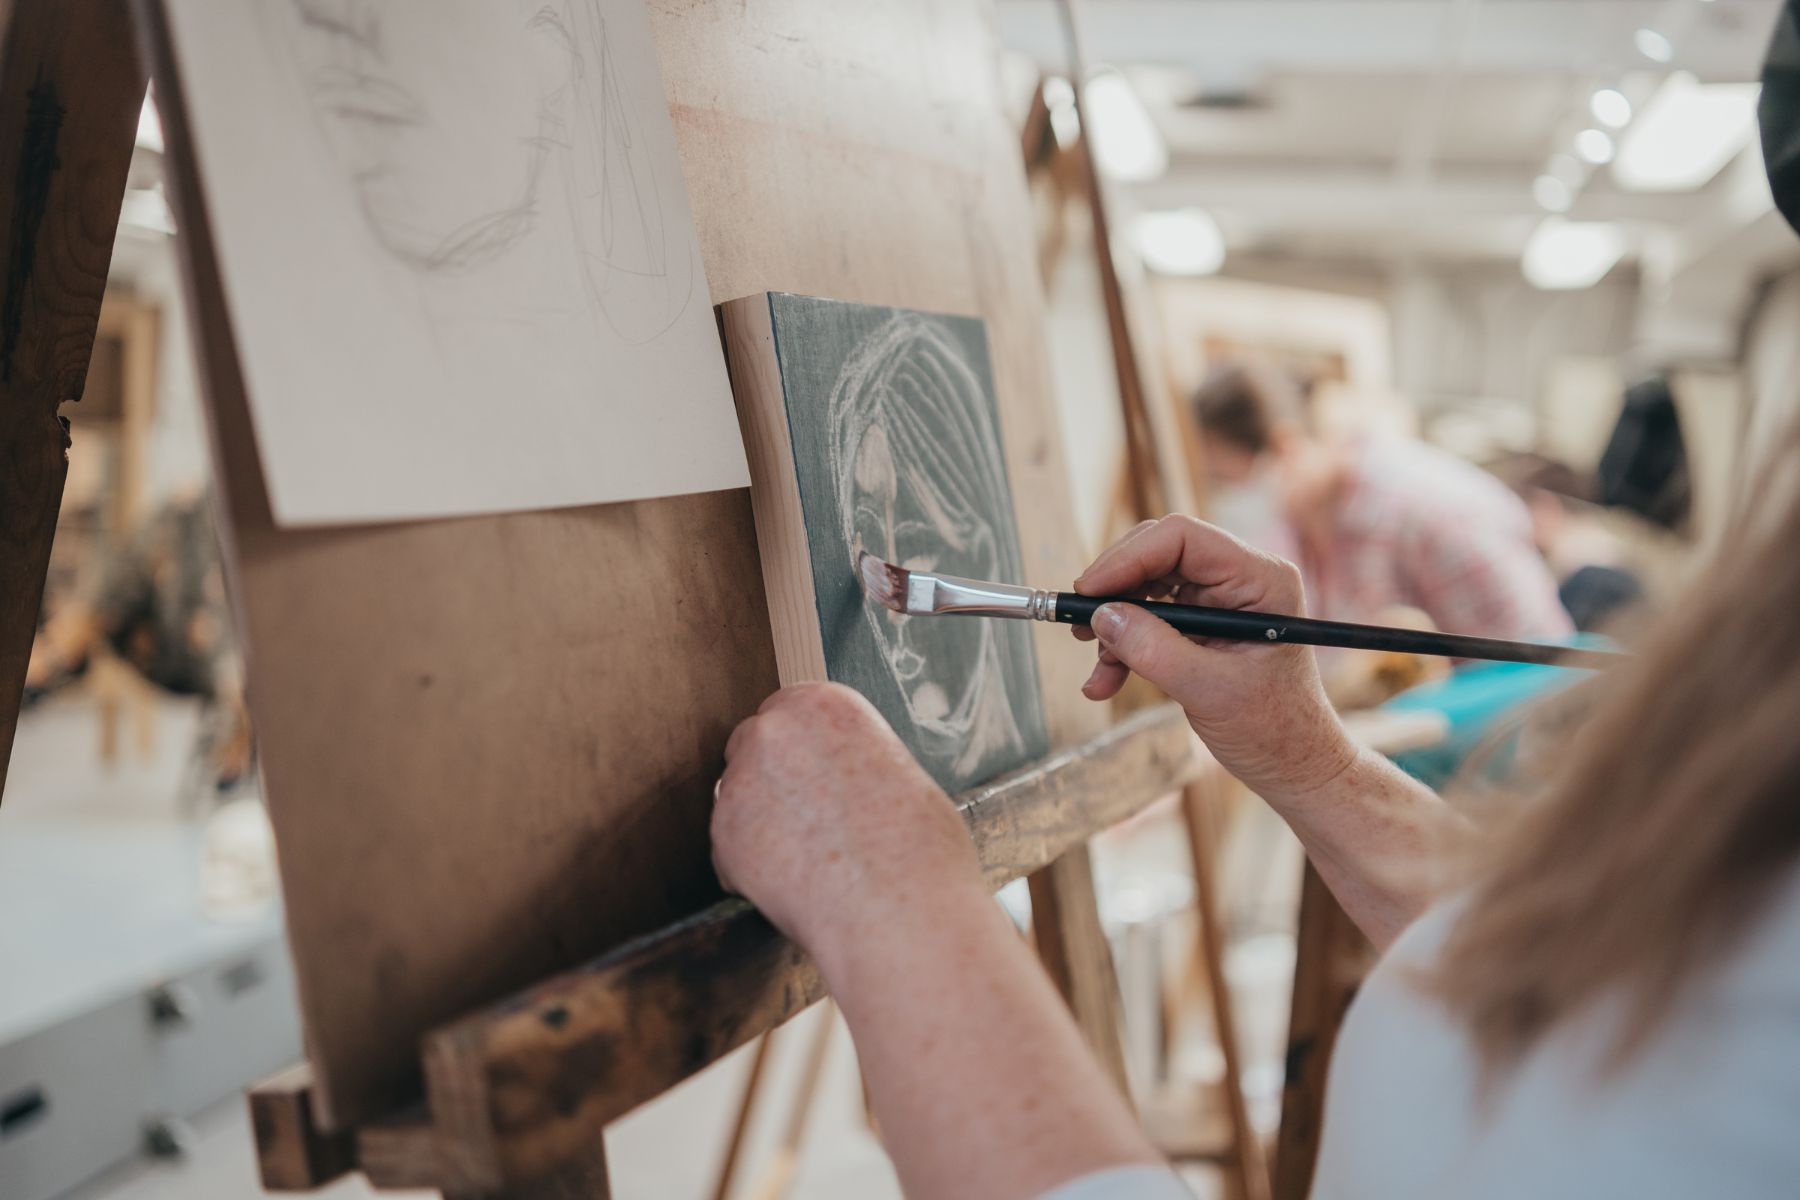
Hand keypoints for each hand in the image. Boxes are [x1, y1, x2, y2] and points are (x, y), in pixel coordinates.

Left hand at [711, 683, 983, 962]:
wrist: (899, 907)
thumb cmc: (917, 848)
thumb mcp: (895, 772)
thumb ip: (849, 761)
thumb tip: (833, 781)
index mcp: (823, 705)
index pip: (785, 711)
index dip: (797, 752)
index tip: (809, 777)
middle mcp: (774, 731)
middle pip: (751, 748)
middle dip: (770, 782)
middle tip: (806, 823)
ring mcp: (741, 781)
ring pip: (738, 802)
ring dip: (760, 827)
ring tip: (811, 863)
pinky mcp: (722, 835)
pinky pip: (729, 852)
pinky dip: (752, 871)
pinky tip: (795, 887)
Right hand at [1073, 515, 1356, 802]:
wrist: (1291, 765)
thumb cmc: (1272, 729)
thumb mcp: (1207, 690)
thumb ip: (1152, 649)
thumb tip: (1101, 615)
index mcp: (1261, 580)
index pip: (1183, 538)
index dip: (1128, 558)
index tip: (1088, 590)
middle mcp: (1241, 579)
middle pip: (1159, 556)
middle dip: (1115, 590)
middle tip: (1078, 623)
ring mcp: (1220, 601)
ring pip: (1148, 588)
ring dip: (1115, 626)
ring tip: (1098, 665)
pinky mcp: (1202, 625)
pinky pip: (1150, 618)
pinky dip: (1125, 647)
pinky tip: (1105, 680)